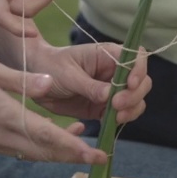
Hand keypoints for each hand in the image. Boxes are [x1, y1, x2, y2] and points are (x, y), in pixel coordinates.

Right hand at [0, 52, 107, 163]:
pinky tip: (50, 137)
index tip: (96, 152)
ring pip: (32, 153)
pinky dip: (39, 147)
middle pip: (43, 152)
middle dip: (73, 155)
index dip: (73, 146)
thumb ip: (22, 79)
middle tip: (100, 155)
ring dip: (57, 151)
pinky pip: (19, 149)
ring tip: (80, 142)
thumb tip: (49, 84)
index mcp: (4, 115)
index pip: (46, 136)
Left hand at [26, 40, 150, 123]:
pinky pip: (122, 113)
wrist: (35, 82)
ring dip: (131, 109)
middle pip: (141, 81)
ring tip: (116, 117)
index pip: (136, 57)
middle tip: (116, 105)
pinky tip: (111, 122)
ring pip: (135, 99)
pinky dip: (122, 119)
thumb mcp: (68, 74)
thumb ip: (89, 85)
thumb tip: (109, 95)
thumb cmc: (51, 67)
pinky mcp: (104, 106)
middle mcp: (114, 71)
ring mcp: (111, 90)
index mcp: (108, 55)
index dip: (139, 69)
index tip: (130, 84)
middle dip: (134, 94)